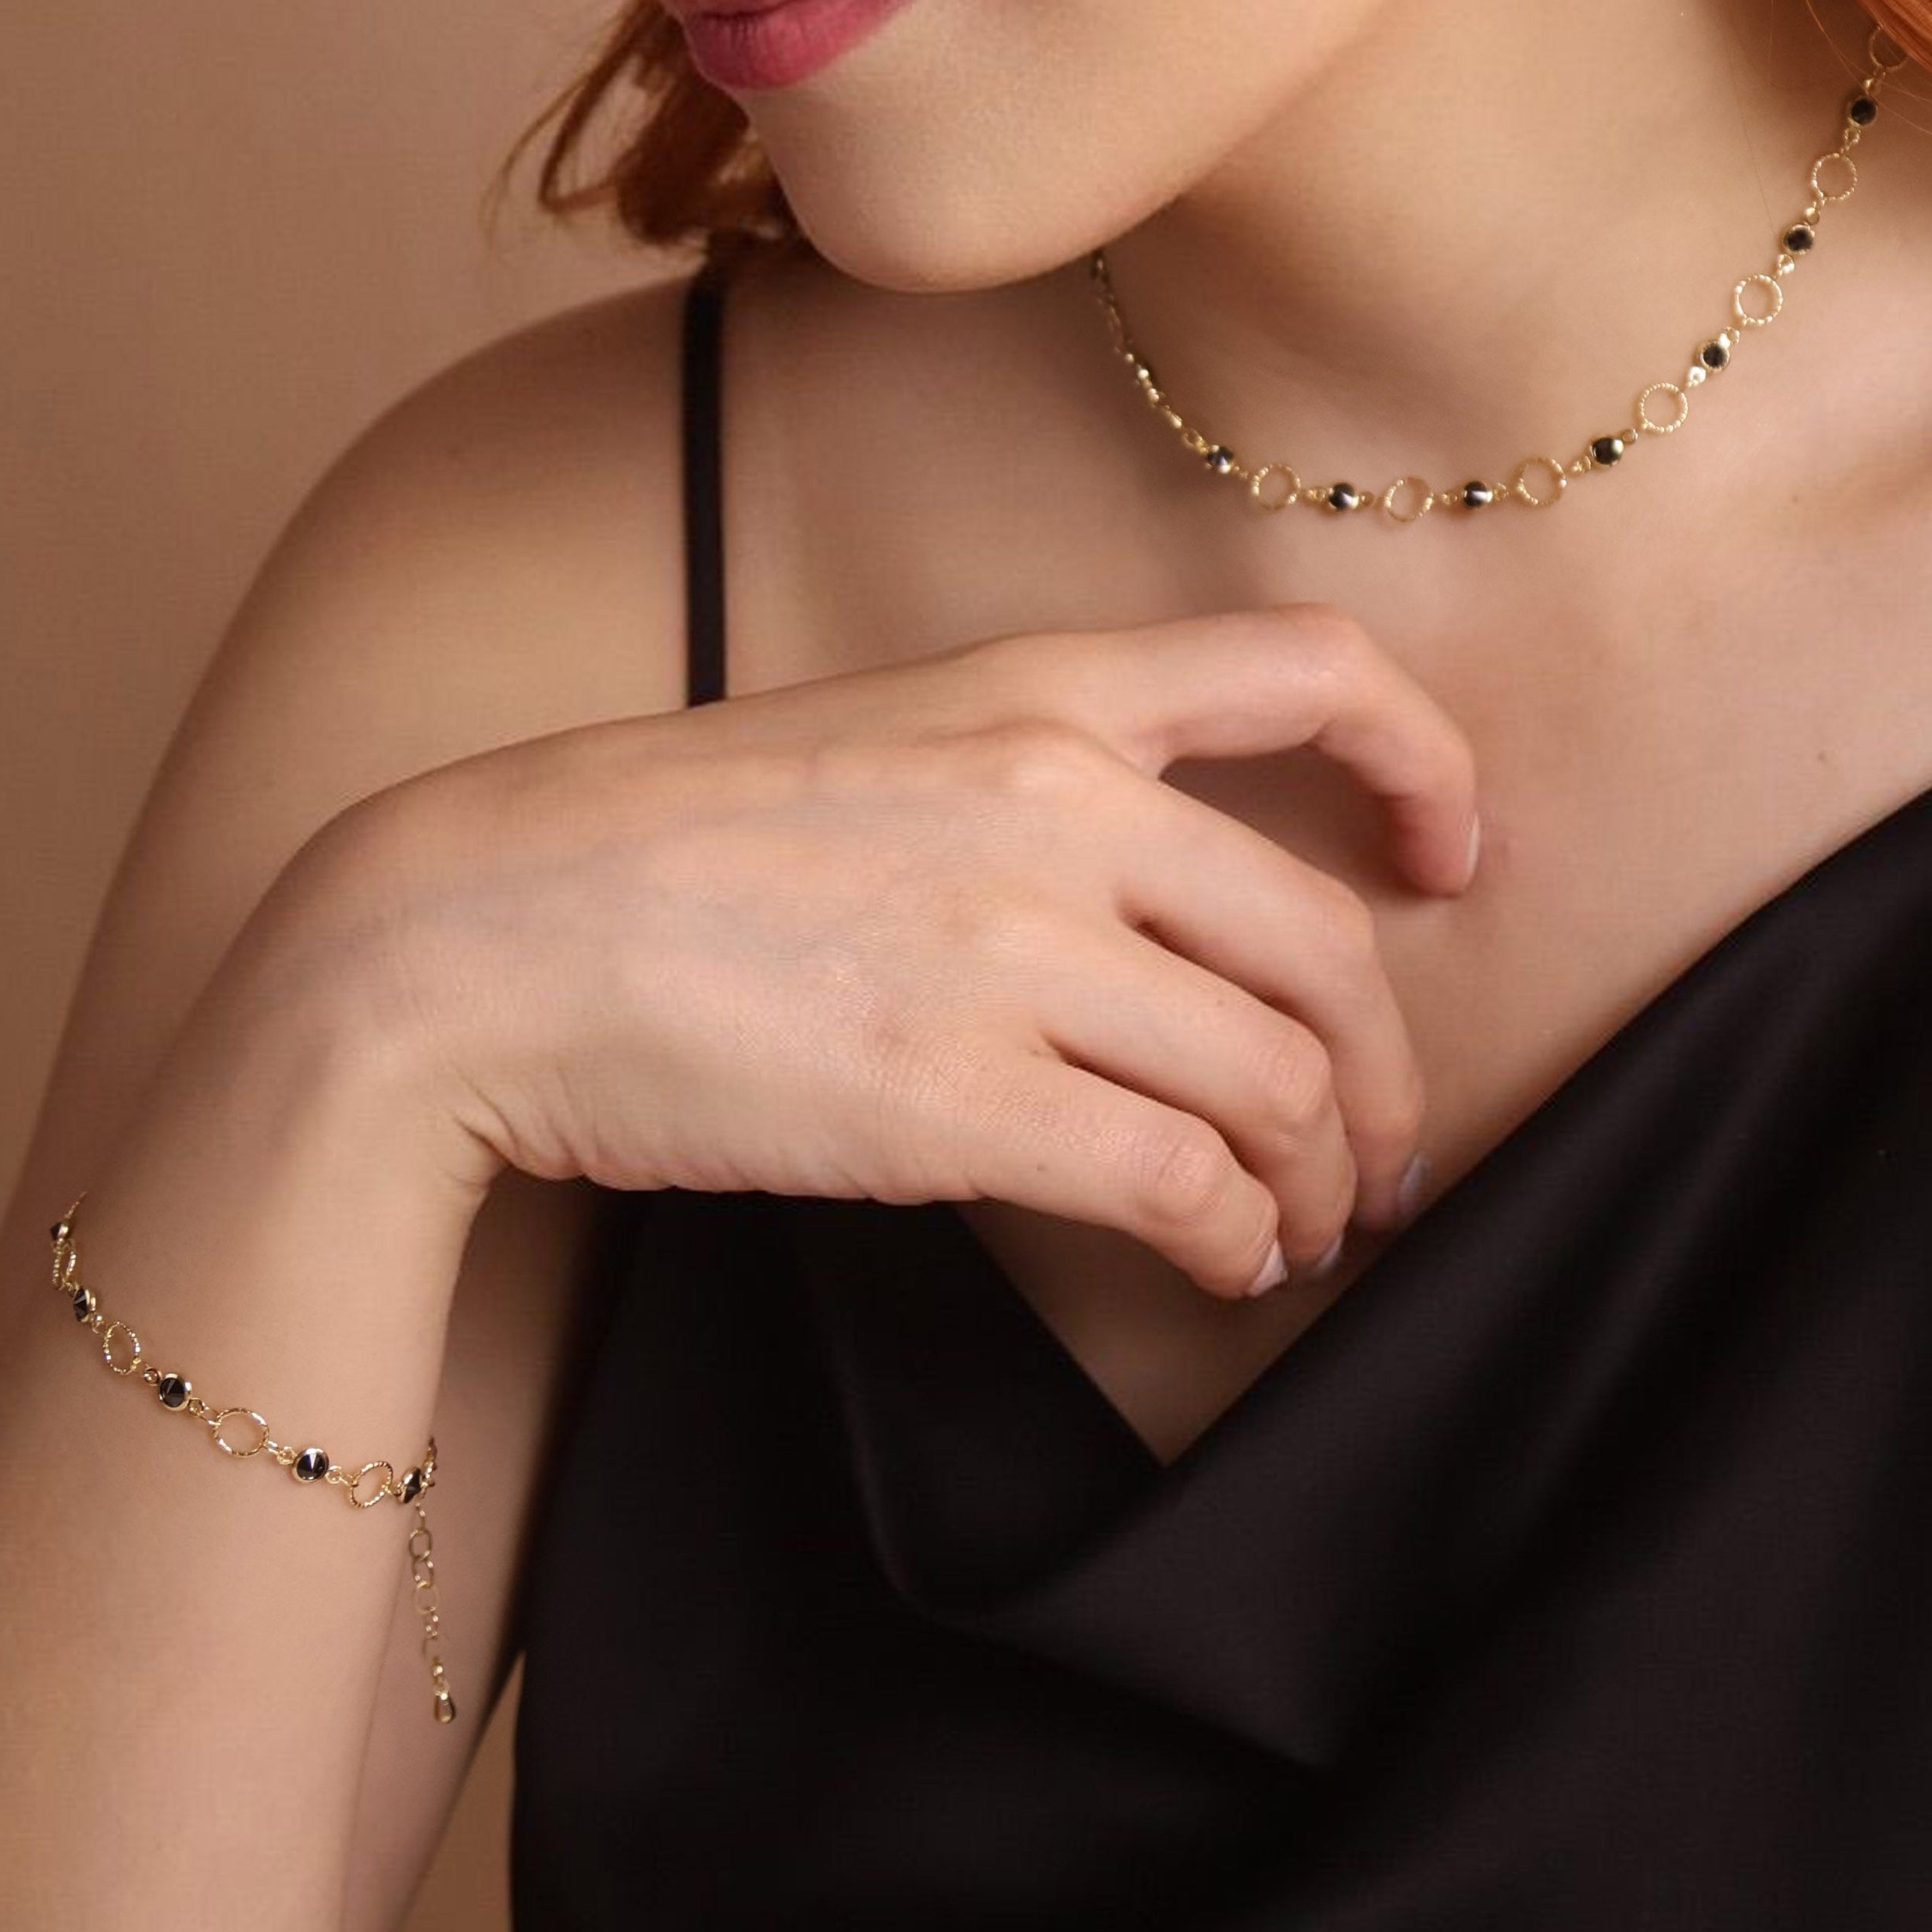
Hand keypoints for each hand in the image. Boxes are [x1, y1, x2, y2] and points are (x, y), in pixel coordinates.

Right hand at [303, 604, 1477, 1293]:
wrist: (479, 934)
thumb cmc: (655, 847)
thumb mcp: (870, 740)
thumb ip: (1024, 785)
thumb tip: (1152, 910)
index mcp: (1037, 684)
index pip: (1313, 668)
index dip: (1426, 762)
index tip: (1452, 857)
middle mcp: (1057, 798)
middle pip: (1327, 942)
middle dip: (1384, 1072)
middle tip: (1377, 1156)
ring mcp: (1013, 949)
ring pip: (1275, 1080)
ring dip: (1314, 1180)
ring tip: (1292, 1232)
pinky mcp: (961, 1102)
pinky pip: (1183, 1182)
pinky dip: (1234, 1239)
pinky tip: (1218, 1263)